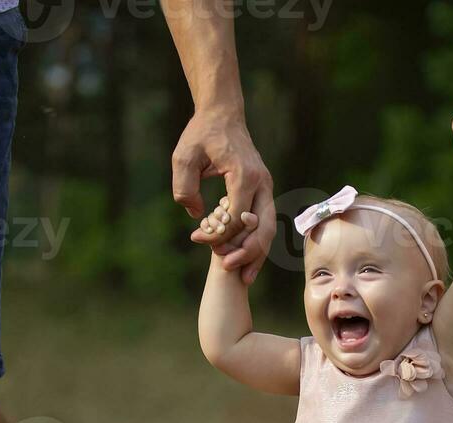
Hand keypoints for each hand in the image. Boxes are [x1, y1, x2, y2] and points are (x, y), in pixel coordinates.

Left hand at [172, 109, 276, 283]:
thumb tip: (197, 216)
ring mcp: (266, 187)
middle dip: (246, 252)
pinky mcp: (263, 192)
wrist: (222, 115)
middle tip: (228, 269)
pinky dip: (258, 244)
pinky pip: (264, 223)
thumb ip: (185, 187)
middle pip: (262, 228)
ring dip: (257, 254)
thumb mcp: (184, 156)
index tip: (196, 238)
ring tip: (245, 278)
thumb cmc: (201, 134)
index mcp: (244, 175)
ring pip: (269, 229)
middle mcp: (262, 182)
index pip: (236, 217)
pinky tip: (248, 262)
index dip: (217, 234)